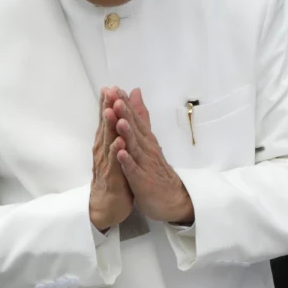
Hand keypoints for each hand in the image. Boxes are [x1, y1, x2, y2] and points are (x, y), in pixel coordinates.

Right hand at [90, 87, 135, 230]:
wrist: (107, 205)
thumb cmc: (113, 176)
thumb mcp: (117, 151)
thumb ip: (117, 132)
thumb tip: (117, 116)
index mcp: (105, 143)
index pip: (106, 120)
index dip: (107, 104)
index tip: (110, 86)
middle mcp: (103, 150)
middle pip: (105, 126)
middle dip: (107, 108)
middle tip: (108, 91)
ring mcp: (106, 163)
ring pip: (107, 142)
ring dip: (109, 126)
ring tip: (110, 111)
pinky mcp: (112, 177)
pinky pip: (115, 163)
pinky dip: (116, 152)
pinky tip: (119, 142)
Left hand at [113, 88, 194, 224]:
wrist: (172, 199)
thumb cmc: (156, 169)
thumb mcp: (148, 141)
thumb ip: (142, 117)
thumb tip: (136, 94)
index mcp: (146, 140)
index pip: (135, 119)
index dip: (126, 104)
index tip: (116, 89)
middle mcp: (146, 150)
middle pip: (135, 129)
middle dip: (125, 113)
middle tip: (117, 97)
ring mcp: (145, 165)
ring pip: (135, 147)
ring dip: (127, 134)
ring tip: (119, 121)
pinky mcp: (143, 181)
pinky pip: (134, 170)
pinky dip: (127, 162)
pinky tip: (121, 153)